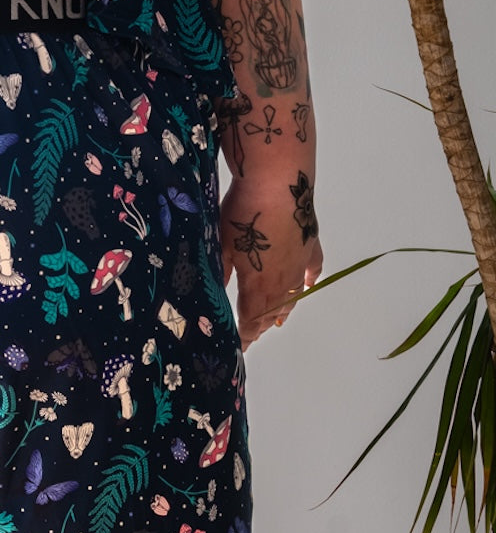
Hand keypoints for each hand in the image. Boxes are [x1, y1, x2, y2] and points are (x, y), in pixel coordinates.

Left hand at [219, 175, 322, 347]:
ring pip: (293, 296)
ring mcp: (300, 264)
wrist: (278, 185)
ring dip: (283, 309)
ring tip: (276, 320)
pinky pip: (312, 270)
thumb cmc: (244, 214)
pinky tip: (307, 285)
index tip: (238, 347)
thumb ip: (223, 270)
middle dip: (260, 325)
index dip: (245, 336)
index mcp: (258, 286)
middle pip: (272, 311)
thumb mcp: (222, 244)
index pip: (251, 319)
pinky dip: (308, 281)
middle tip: (251, 334)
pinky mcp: (311, 245)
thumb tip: (220, 290)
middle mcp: (283, 282)